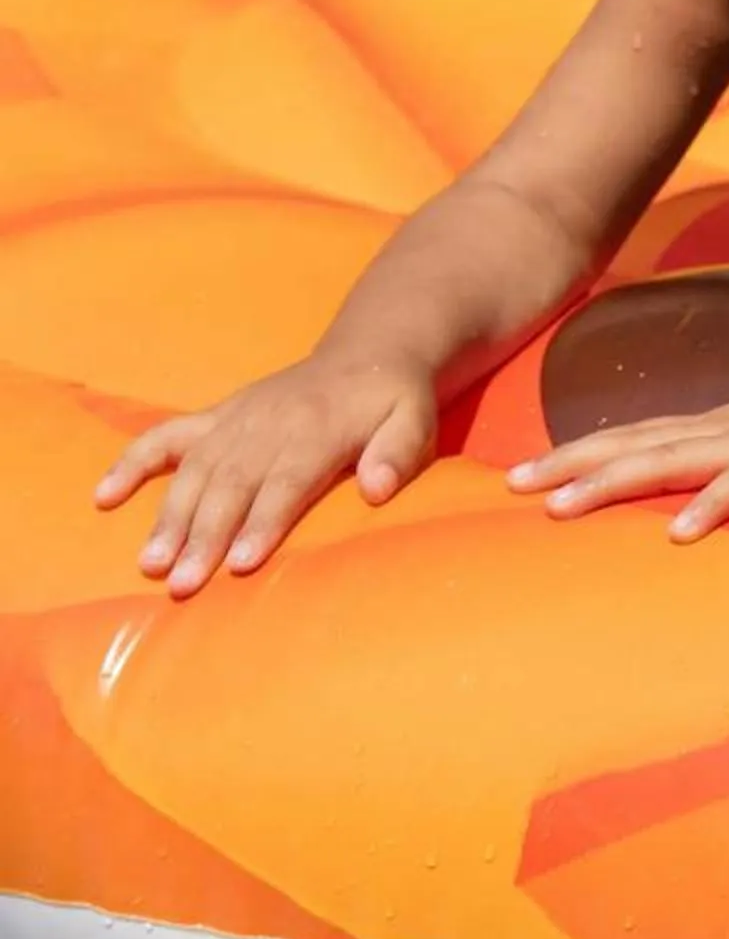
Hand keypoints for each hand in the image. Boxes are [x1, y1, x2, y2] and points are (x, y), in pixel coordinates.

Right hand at [93, 347, 437, 596]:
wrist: (366, 355)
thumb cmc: (392, 402)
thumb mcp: (415, 419)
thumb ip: (399, 451)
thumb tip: (381, 488)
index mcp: (319, 429)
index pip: (287, 481)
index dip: (263, 521)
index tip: (241, 563)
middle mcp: (269, 424)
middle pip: (232, 484)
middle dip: (204, 535)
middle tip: (180, 583)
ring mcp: (236, 420)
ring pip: (194, 471)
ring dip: (169, 517)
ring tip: (149, 564)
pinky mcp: (215, 418)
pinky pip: (165, 437)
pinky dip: (132, 463)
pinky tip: (103, 497)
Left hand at [507, 352, 728, 540]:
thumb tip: (714, 496)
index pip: (641, 433)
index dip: (582, 451)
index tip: (524, 470)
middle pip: (639, 442)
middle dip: (573, 464)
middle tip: (511, 486)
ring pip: (676, 460)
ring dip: (615, 482)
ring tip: (560, 508)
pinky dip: (712, 506)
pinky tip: (679, 533)